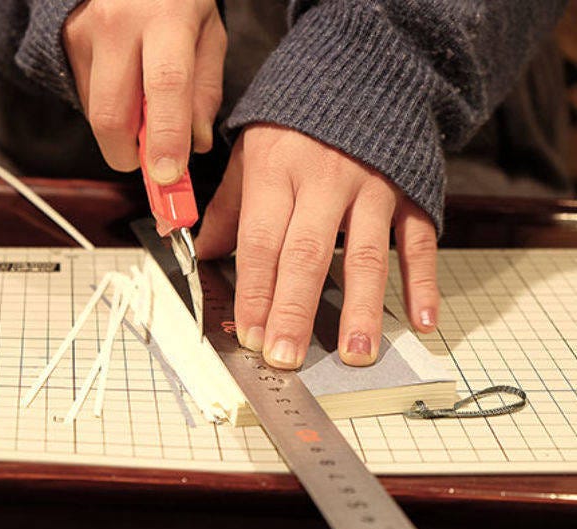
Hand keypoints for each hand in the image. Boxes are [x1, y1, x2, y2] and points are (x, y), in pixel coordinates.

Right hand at [62, 0, 225, 181]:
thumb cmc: (177, 1)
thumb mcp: (209, 35)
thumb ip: (205, 93)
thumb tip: (194, 145)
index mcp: (165, 18)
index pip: (165, 84)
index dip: (166, 137)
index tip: (168, 175)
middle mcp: (118, 26)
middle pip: (112, 117)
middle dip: (131, 156)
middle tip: (153, 160)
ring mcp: (85, 36)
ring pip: (96, 116)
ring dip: (123, 133)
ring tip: (143, 106)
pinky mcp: (66, 47)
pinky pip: (87, 103)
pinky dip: (111, 113)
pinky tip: (125, 87)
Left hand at [196, 124, 439, 368]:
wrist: (363, 71)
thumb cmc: (296, 123)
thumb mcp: (251, 153)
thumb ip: (230, 206)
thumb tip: (204, 253)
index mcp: (277, 172)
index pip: (260, 242)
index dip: (254, 291)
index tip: (249, 335)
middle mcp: (324, 182)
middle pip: (307, 254)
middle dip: (295, 310)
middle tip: (287, 357)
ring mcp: (373, 188)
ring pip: (366, 254)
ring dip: (361, 307)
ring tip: (353, 353)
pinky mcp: (411, 193)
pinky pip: (420, 241)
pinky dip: (423, 282)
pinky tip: (423, 321)